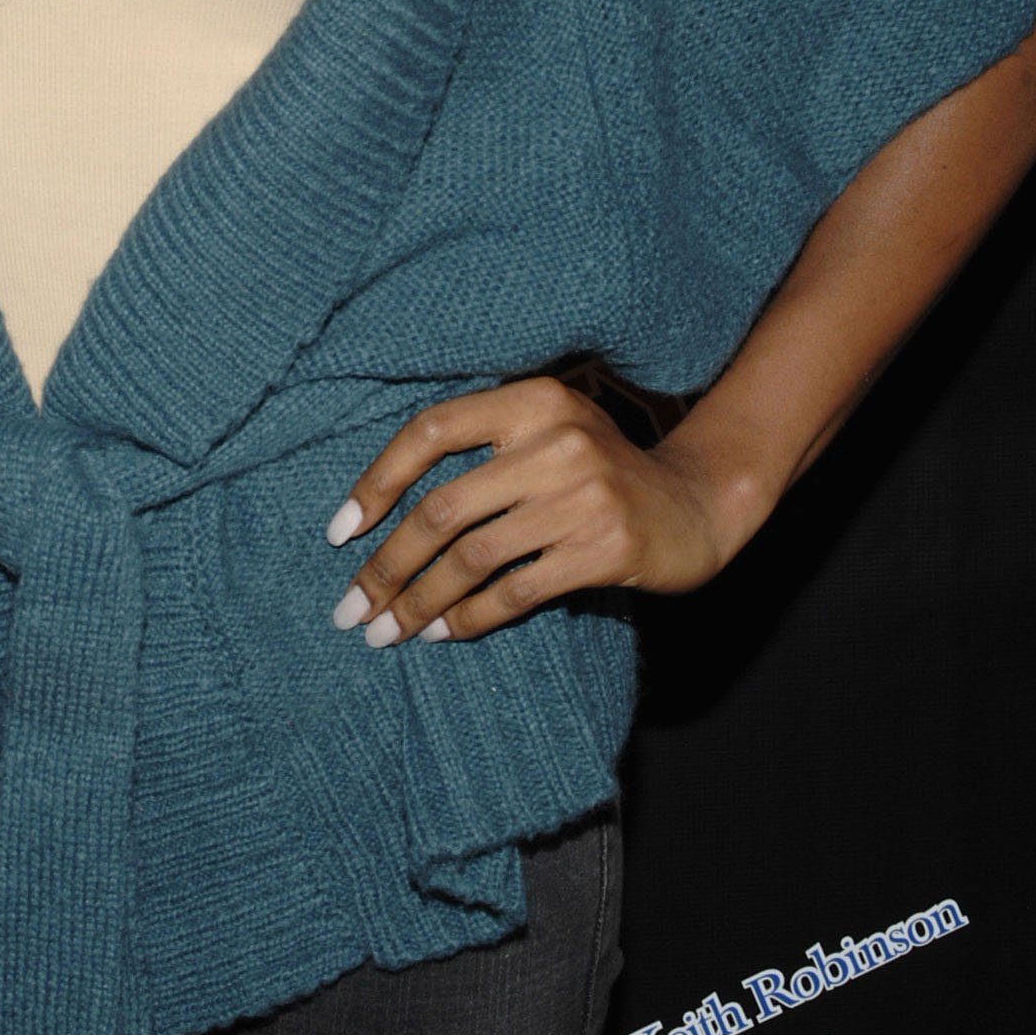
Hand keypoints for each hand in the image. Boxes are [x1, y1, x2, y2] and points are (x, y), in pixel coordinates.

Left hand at [323, 372, 736, 644]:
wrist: (697, 505)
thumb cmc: (598, 473)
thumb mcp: (546, 435)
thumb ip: (481, 453)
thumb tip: (376, 513)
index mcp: (532, 400)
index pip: (431, 431)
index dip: (376, 481)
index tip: (338, 532)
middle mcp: (556, 440)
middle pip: (442, 508)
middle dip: (386, 566)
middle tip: (351, 610)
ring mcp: (582, 496)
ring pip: (472, 557)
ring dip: (419, 603)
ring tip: (387, 633)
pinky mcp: (603, 549)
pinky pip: (514, 591)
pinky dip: (470, 618)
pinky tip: (443, 635)